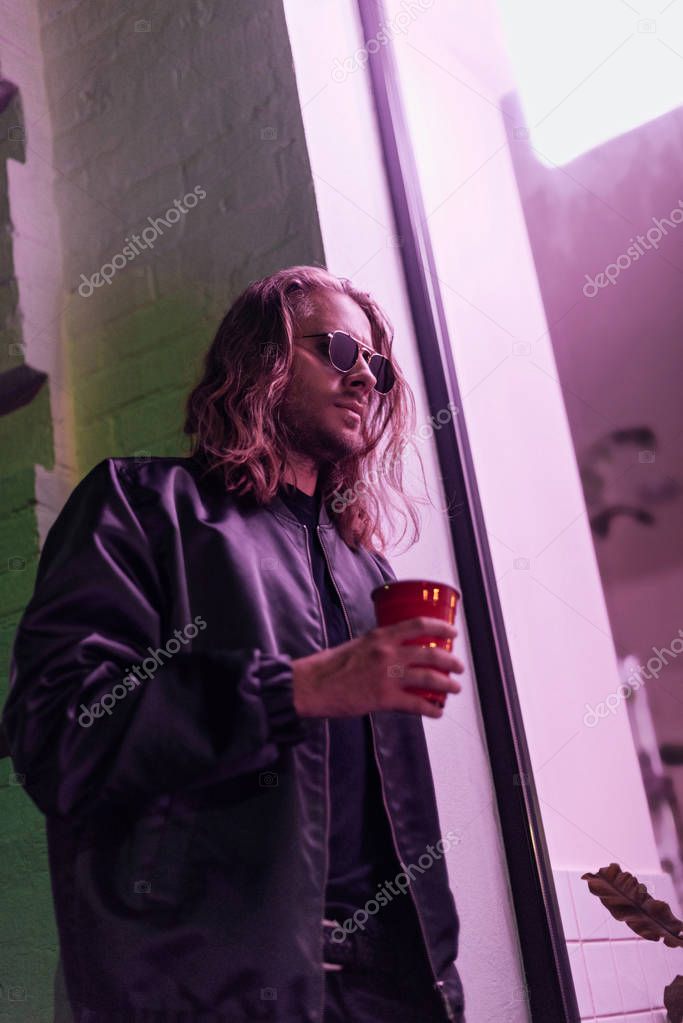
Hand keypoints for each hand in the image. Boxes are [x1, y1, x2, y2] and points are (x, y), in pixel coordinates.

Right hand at [291, 616, 463, 718]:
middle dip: (450, 662)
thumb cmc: (331, 666)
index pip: (418, 625)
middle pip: (430, 654)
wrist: (313, 685)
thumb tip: (397, 652)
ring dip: (447, 685)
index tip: (452, 633)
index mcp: (380, 636)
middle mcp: (387, 653)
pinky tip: (437, 711)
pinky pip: (416, 704)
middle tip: (458, 667)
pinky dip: (431, 709)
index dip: (440, 628)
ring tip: (454, 688)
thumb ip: (379, 647)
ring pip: (428, 679)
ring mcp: (387, 676)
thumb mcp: (358, 645)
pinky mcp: (384, 698)